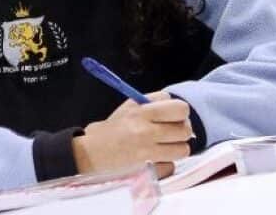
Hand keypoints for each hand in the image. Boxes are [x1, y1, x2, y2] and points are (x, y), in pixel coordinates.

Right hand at [72, 91, 193, 178]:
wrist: (90, 154)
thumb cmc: (111, 131)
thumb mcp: (128, 109)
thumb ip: (152, 104)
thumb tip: (177, 108)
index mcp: (141, 111)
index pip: (179, 107)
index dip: (178, 113)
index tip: (173, 117)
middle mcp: (145, 130)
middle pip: (185, 129)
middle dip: (180, 131)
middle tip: (171, 134)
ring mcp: (147, 151)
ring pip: (183, 149)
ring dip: (175, 149)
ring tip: (163, 148)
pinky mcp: (147, 170)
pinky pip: (171, 166)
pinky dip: (165, 164)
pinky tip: (155, 160)